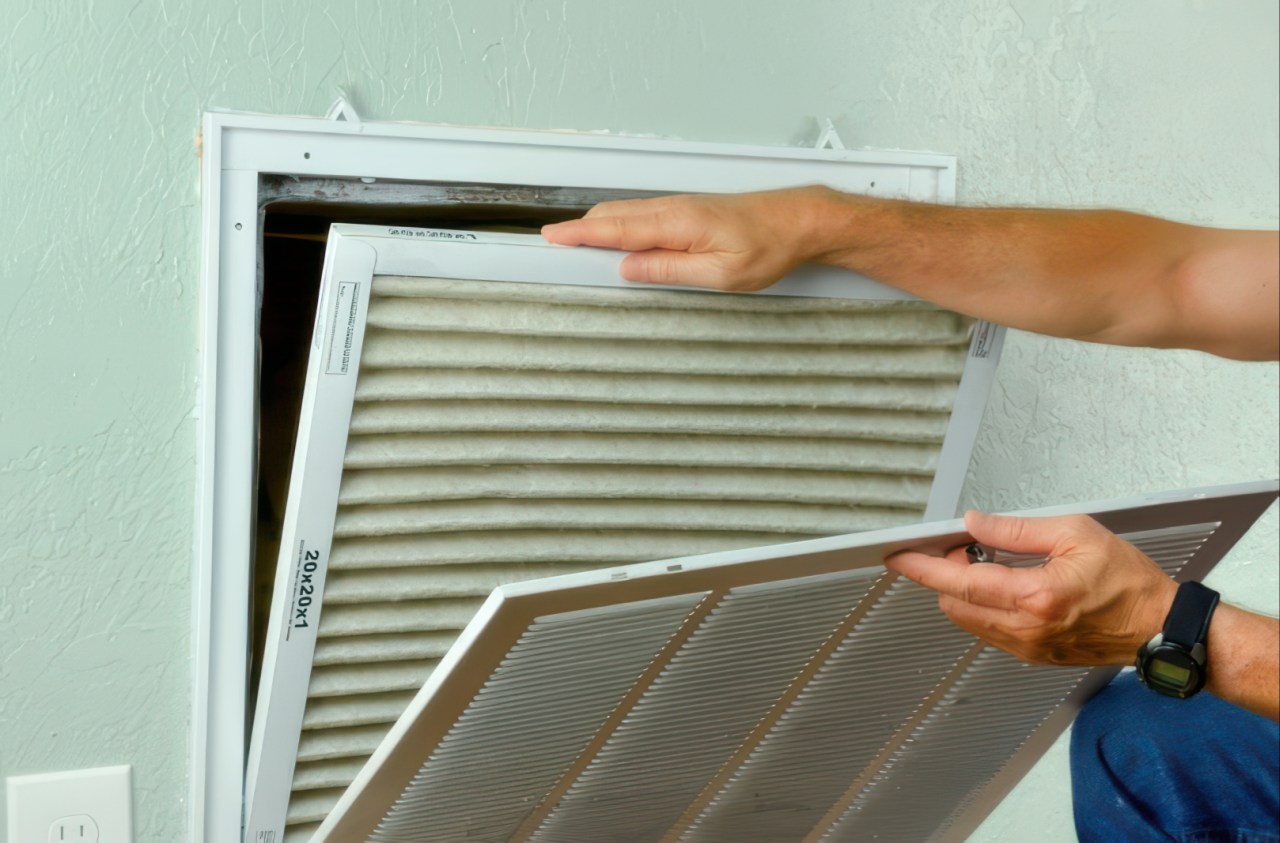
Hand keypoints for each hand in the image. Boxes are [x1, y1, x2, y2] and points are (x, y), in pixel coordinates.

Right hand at [541, 187, 834, 291]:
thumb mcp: (720, 274)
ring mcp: (682, 206)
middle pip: (614, 216)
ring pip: (628, 212)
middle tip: (552, 243)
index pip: (615, 229)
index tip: (550, 237)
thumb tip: (629, 269)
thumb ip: (669, 270)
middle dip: (580, 228)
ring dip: (599, 225)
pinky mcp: (691, 210)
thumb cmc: (770, 247)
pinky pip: (644, 213)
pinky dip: (620, 222)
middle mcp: (675, 209)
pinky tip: (618, 234)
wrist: (801, 221)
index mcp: (677, 224)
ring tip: (575, 240)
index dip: (579, 234)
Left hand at [885, 512, 1177, 665]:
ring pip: (969, 619)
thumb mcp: (1075, 534)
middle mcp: (1025, 629)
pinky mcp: (1034, 655)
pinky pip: (991, 630)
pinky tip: (1004, 585)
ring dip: (965, 591)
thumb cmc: (1128, 581)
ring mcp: (1028, 647)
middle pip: (955, 604)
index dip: (922, 567)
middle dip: (947, 573)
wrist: (1159, 627)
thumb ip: (1016, 529)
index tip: (898, 556)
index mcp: (1034, 597)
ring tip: (988, 562)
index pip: (960, 582)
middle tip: (963, 545)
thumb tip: (974, 524)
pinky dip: (985, 606)